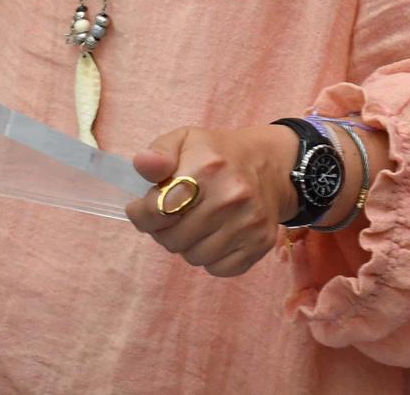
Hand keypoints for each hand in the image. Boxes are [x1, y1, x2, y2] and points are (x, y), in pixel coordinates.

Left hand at [124, 125, 294, 278]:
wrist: (270, 166)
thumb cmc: (218, 154)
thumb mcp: (185, 139)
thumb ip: (158, 152)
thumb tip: (142, 164)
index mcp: (207, 168)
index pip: (159, 209)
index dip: (141, 214)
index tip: (140, 210)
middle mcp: (230, 197)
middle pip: (173, 239)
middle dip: (162, 230)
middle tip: (169, 216)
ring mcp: (248, 223)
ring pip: (194, 257)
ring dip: (186, 245)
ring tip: (192, 224)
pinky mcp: (260, 243)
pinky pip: (218, 268)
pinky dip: (210, 258)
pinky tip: (212, 236)